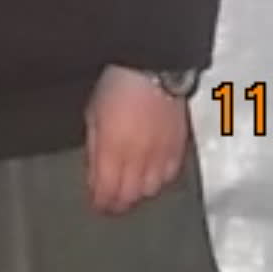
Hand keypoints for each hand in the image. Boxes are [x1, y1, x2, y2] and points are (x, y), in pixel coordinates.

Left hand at [84, 66, 189, 214]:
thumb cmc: (118, 85)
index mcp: (113, 150)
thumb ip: (94, 147)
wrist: (153, 67)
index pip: (107, 192)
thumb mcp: (94, 113)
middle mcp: (138, 158)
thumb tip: (94, 173)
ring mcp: (160, 154)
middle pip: (129, 196)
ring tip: (131, 187)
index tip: (96, 204)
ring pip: (151, 191)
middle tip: (111, 201)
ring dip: (138, 192)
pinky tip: (151, 173)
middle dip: (118, 203)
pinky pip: (170, 176)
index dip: (100, 203)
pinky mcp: (178, 147)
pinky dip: (159, 179)